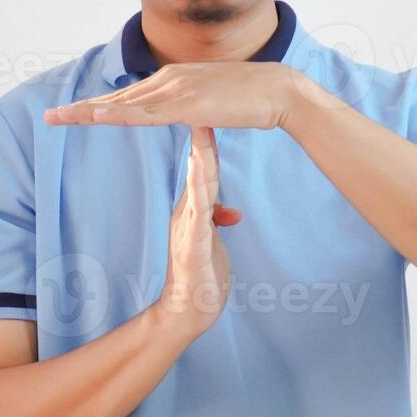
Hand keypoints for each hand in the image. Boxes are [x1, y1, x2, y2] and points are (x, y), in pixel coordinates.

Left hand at [44, 61, 301, 129]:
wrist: (278, 91)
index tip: (75, 112)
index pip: (129, 95)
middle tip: (51, 116)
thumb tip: (188, 115)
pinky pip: (145, 114)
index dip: (100, 104)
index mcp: (174, 79)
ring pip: (123, 104)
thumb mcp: (214, 102)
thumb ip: (195, 107)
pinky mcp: (186, 105)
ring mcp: (175, 90)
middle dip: (82, 108)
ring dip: (88, 112)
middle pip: (117, 97)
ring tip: (59, 118)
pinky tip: (96, 117)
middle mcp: (168, 79)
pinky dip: (117, 115)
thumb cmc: (252, 99)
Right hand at [155, 126, 238, 340]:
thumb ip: (215, 221)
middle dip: (203, 137)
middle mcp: (187, 213)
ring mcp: (188, 229)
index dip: (208, 139)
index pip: (204, 169)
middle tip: (204, 104)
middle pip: (199, 170)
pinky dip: (199, 192)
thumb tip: (228, 211)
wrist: (188, 312)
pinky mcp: (192, 246)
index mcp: (194, 210)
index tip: (213, 110)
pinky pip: (197, 216)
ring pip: (197, 188)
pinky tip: (201, 175)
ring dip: (201, 159)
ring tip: (202, 129)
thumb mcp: (211, 242)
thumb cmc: (201, 277)